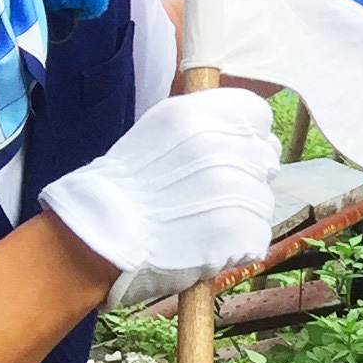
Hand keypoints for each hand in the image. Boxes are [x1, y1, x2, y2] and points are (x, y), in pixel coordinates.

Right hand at [37, 89, 279, 308]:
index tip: (229, 153)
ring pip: (262, 201)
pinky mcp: (243, 230)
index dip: (247, 137)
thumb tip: (246, 133)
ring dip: (238, 214)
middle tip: (204, 196)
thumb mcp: (159, 132)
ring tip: (196, 223)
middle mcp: (225, 146)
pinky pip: (257, 237)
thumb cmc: (123, 187)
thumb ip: (206, 125)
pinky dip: (235, 247)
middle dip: (242, 177)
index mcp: (202, 115)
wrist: (98, 236)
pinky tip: (201, 245)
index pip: (258, 116)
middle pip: (265, 159)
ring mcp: (238, 189)